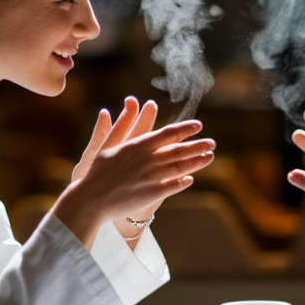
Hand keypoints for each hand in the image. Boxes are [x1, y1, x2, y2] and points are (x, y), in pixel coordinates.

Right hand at [55, 97, 213, 247]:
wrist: (91, 200)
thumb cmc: (97, 172)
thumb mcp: (108, 145)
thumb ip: (122, 125)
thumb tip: (130, 104)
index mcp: (138, 145)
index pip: (169, 133)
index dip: (186, 129)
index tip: (198, 126)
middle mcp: (148, 159)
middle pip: (180, 150)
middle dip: (199, 145)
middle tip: (212, 143)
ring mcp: (152, 177)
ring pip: (181, 167)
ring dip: (197, 162)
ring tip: (209, 157)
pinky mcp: (152, 194)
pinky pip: (174, 186)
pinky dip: (184, 182)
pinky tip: (191, 178)